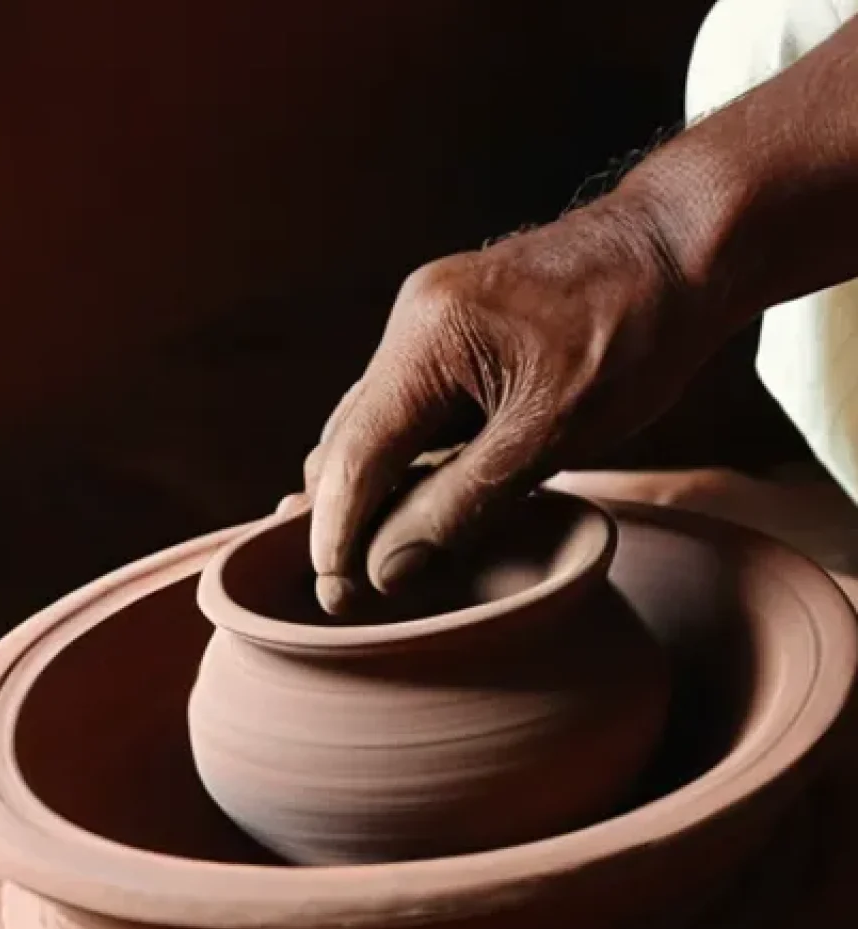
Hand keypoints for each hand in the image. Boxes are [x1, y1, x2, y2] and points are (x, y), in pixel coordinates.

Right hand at [304, 194, 719, 613]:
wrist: (680, 246)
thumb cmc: (636, 332)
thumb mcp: (555, 434)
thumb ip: (462, 505)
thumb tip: (388, 570)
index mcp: (429, 338)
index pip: (355, 456)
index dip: (336, 533)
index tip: (333, 595)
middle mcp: (410, 323)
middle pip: (346, 441)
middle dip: (341, 516)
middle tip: (350, 591)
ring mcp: (426, 323)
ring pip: (369, 426)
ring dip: (369, 491)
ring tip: (376, 558)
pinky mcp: (449, 334)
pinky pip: (403, 409)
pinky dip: (402, 462)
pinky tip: (415, 502)